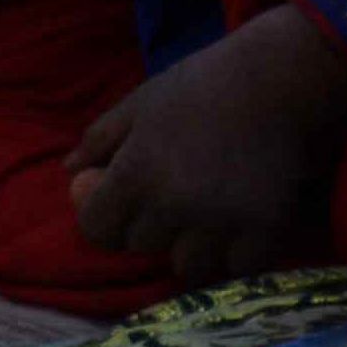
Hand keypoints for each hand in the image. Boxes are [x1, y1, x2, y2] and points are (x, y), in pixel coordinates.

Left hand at [70, 8, 346, 285]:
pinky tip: (236, 227)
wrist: (276, 78)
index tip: (119, 206)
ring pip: (187, 266)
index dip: (103, 220)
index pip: (97, 231)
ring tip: (204, 216)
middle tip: (170, 196)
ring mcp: (219, 223)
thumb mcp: (139, 103)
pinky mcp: (263, 231)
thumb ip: (99, 140)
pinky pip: (235, 268)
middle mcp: (172, 206)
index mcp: (134, 174)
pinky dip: (233, 255)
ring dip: (190, 247)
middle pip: (141, 246)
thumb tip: (70, 171)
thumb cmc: (200, 84)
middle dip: (148, 226)